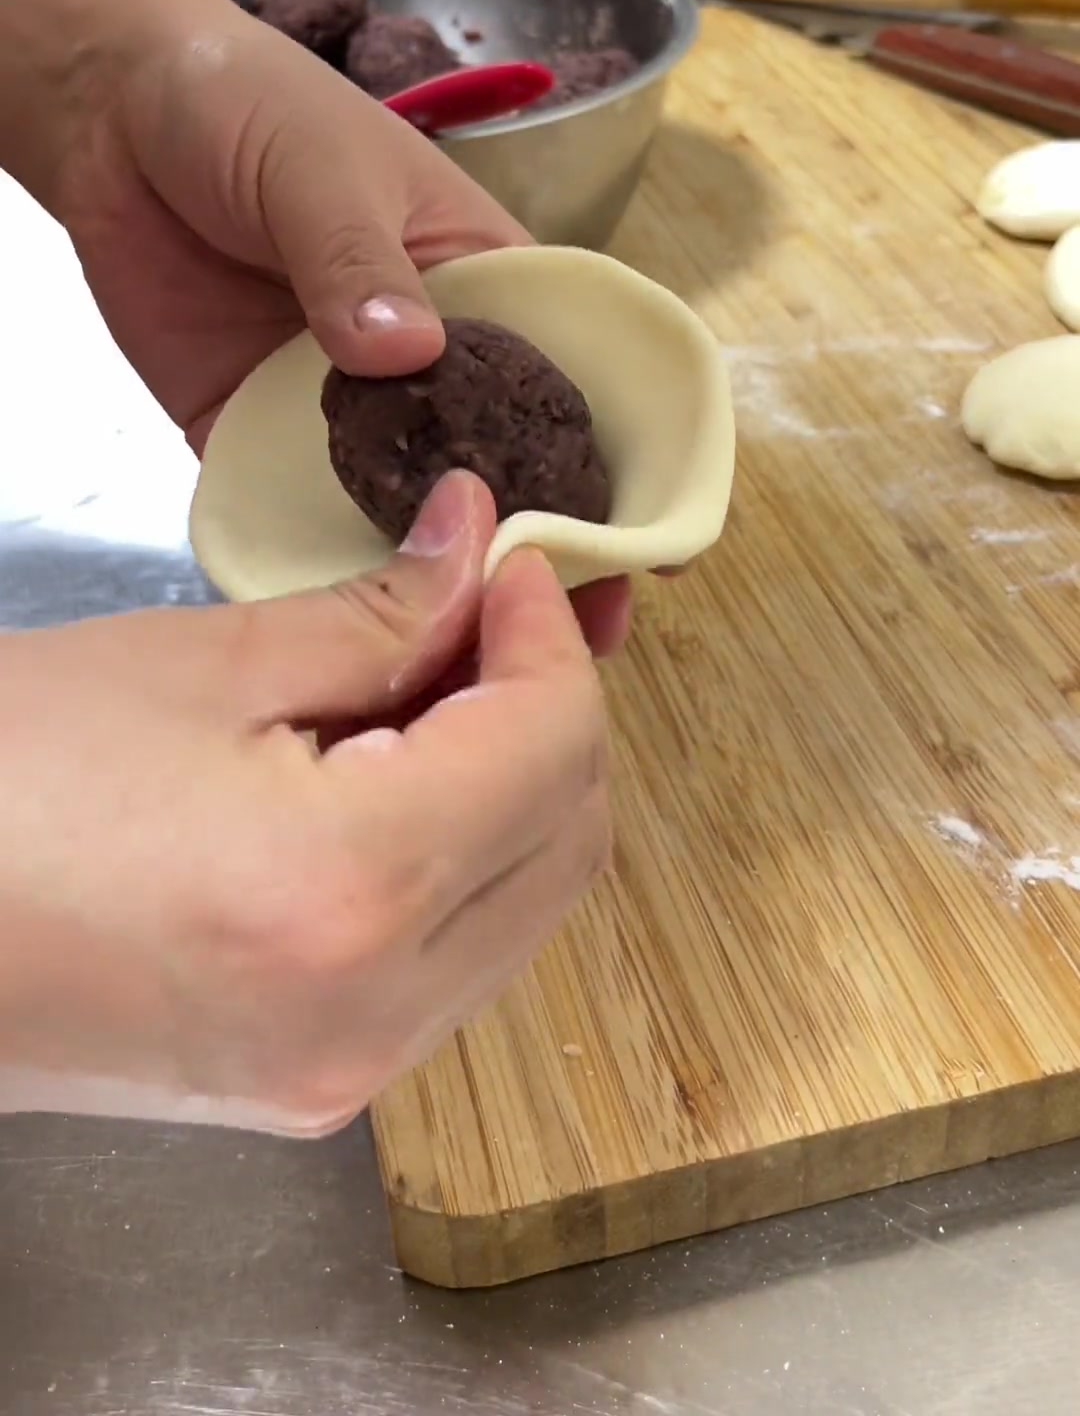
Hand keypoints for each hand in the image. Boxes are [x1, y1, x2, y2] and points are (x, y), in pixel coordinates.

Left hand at [0, 0, 629, 653]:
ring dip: (443, 578)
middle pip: (501, 469)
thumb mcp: (323, 165)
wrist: (110, 114)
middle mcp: (427, 360)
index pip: (566, 384)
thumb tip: (402, 353)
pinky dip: (324, 568)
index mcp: (480, 283)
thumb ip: (357, 260)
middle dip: (540, 548)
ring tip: (480, 660)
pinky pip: (298, 515)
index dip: (613, 465)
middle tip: (569, 637)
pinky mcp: (257, 433)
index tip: (648, 547)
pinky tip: (357, 635)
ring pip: (409, 510)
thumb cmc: (250, 107)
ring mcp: (344, 407)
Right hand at [0, 474, 609, 1133]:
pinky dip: (460, 864)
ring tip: (434, 685)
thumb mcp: (196, 666)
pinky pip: (452, 966)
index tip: (510, 560)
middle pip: (569, 840)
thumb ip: (374, 614)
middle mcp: (374, 1015)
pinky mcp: (308, 1090)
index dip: (550, 636)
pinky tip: (393, 781)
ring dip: (514, 788)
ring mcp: (344, 1074)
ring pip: (524, 911)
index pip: (550, 747)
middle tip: (483, 612)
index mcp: (350, 892)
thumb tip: (472, 543)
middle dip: (550, 710)